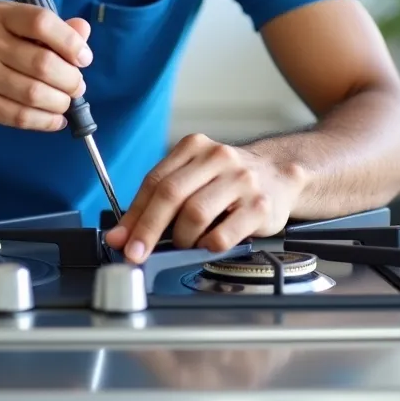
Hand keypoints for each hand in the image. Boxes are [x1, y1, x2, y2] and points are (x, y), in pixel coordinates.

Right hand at [0, 0, 92, 132]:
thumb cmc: (0, 53)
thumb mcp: (23, 32)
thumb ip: (56, 30)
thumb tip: (83, 29)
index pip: (41, 22)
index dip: (70, 42)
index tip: (84, 58)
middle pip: (43, 63)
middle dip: (70, 79)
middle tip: (77, 86)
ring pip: (34, 93)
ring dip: (60, 102)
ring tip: (65, 102)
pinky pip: (21, 117)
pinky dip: (46, 120)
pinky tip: (55, 119)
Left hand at [105, 133, 306, 262]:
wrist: (279, 175)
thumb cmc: (227, 180)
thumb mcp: (194, 177)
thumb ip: (160, 200)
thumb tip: (124, 234)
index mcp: (194, 147)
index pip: (155, 181)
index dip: (134, 213)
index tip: (120, 239)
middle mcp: (217, 158)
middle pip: (171, 194)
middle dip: (148, 229)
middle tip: (136, 253)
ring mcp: (241, 180)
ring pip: (195, 214)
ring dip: (182, 238)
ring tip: (184, 244)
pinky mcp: (260, 205)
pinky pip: (223, 234)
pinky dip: (207, 246)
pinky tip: (207, 245)